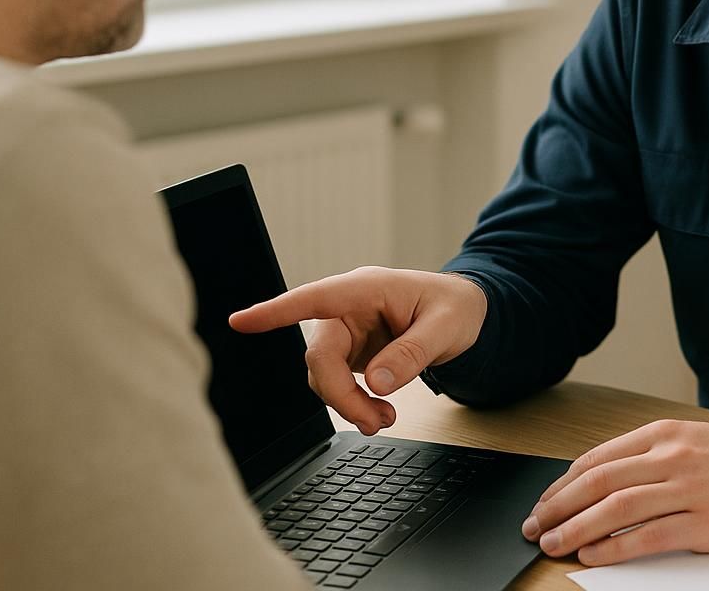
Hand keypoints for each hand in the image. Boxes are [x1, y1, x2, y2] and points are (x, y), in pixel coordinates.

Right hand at [229, 267, 487, 435]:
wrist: (468, 314)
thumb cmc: (456, 306)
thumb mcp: (447, 325)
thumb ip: (413, 352)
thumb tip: (377, 383)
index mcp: (366, 288)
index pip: (313, 298)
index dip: (275, 311)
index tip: (240, 321)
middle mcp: (348, 309)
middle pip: (319, 354)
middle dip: (339, 394)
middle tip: (373, 421)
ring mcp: (347, 332)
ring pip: (324, 375)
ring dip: (348, 404)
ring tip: (384, 420)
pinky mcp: (352, 354)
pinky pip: (338, 383)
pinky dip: (354, 403)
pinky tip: (380, 412)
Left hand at [521, 420, 708, 565]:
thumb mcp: (694, 441)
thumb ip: (651, 456)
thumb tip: (600, 480)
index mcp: (665, 434)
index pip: (598, 458)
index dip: (563, 482)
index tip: (544, 501)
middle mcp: (673, 457)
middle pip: (599, 482)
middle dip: (558, 505)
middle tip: (534, 524)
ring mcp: (690, 490)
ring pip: (616, 509)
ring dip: (576, 528)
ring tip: (552, 542)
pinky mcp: (707, 523)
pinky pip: (649, 537)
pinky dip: (614, 548)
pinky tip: (593, 554)